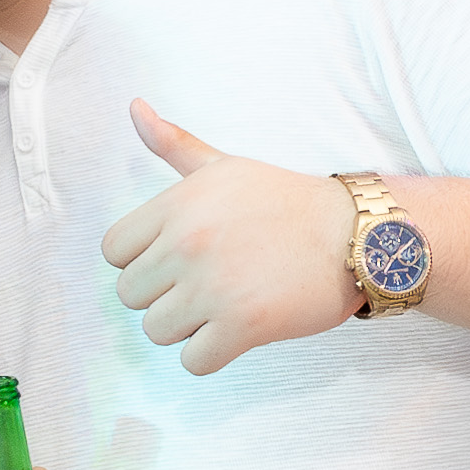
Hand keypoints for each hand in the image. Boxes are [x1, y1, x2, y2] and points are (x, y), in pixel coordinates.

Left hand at [108, 101, 360, 374]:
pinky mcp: (243, 325)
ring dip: (187, 327)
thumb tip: (134, 107)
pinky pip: (193, 362)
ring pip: (157, 331)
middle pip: (131, 295)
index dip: (143, 260)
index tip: (178, 258)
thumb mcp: (225, 166)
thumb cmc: (287, 202)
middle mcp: (188, 242)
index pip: (113, 252)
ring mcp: (214, 286)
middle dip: (164, 294)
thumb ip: (174, 145)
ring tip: (224, 304)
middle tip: (209, 282)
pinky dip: (211, 355)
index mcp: (177, 204)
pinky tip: (237, 331)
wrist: (356, 234)